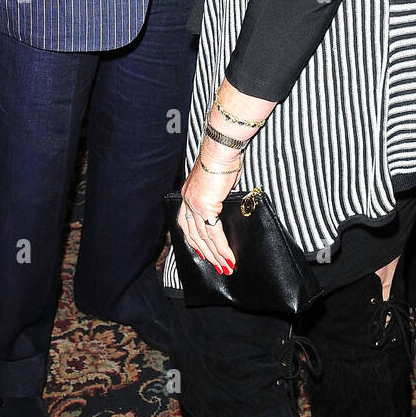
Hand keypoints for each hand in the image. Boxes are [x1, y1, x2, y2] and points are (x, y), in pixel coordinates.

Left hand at [178, 142, 239, 273]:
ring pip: (204, 237)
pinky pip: (214, 232)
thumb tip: (226, 202)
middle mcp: (187, 201)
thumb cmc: (223, 159)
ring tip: (226, 267)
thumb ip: (218, 195)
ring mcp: (195, 204)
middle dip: (206, 253)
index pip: (186, 224)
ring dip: (215, 254)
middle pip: (194, 235)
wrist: (221, 149)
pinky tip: (229, 257)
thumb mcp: (218, 181)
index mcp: (188, 194)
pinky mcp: (206, 206)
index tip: (202, 253)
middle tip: (218, 266)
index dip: (193, 240)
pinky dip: (222, 247)